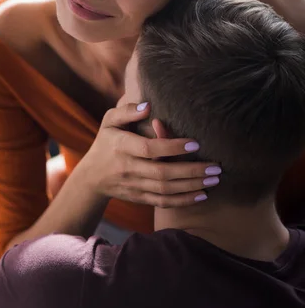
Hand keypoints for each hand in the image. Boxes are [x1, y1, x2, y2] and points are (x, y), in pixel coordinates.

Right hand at [81, 103, 220, 207]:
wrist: (92, 177)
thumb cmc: (106, 141)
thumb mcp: (109, 121)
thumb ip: (126, 111)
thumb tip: (148, 105)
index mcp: (121, 146)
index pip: (149, 149)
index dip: (172, 147)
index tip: (195, 143)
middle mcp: (128, 168)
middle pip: (162, 173)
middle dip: (191, 171)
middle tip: (216, 167)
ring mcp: (134, 186)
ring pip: (166, 189)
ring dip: (192, 186)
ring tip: (214, 179)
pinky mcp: (140, 198)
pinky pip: (163, 202)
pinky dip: (184, 200)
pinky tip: (202, 195)